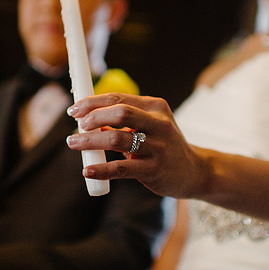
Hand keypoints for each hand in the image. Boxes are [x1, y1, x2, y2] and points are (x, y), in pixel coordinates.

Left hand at [66, 93, 207, 198]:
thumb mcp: (149, 126)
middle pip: (120, 113)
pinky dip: (101, 169)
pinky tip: (88, 170)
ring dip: (90, 141)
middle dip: (93, 117)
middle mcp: (159, 124)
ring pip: (117, 140)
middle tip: (77, 127)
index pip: (118, 98)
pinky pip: (122, 169)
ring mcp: (158, 147)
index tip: (74, 110)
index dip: (92, 102)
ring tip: (73, 143)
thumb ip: (123, 122)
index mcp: (155, 107)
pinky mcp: (154, 169)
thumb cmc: (163, 145)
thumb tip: (86, 119)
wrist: (194, 171)